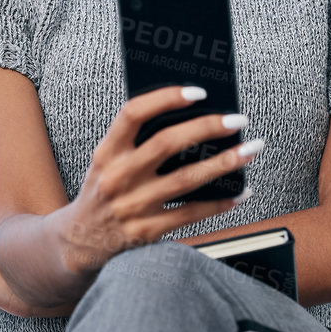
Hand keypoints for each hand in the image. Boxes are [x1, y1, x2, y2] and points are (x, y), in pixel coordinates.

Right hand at [52, 85, 264, 276]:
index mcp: (106, 152)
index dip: (165, 98)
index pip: (133, 114)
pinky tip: (240, 192)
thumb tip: (193, 117)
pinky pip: (192, 214)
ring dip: (224, 163)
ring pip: (187, 179)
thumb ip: (137, 141)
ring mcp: (133, 206)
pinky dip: (220, 203)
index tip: (198, 92)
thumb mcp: (106, 161)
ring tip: (250, 150)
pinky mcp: (147, 231)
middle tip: (238, 120)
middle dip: (207, 128)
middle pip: (167, 144)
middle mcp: (118, 177)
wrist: (80, 240)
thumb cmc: (105, 190)